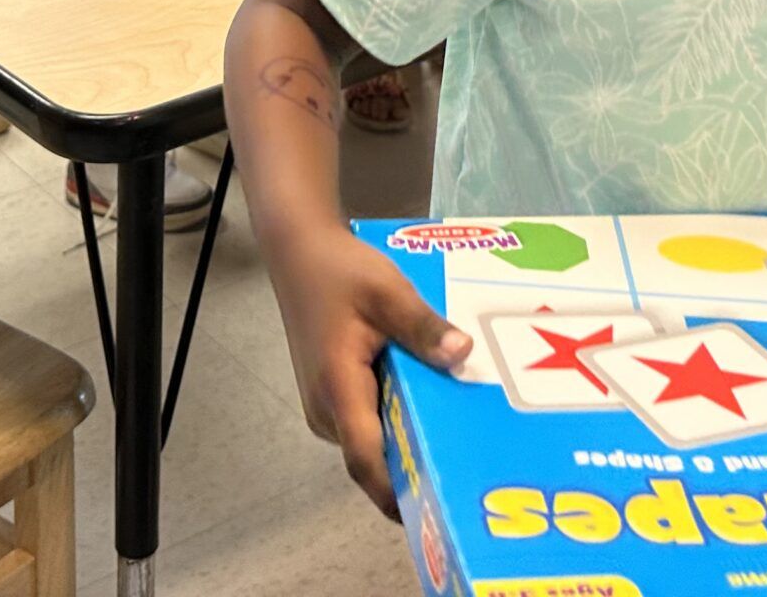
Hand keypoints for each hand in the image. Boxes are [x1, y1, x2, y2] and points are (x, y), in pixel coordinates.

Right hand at [267, 223, 469, 515]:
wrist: (300, 252)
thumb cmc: (340, 273)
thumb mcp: (388, 293)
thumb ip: (423, 328)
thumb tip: (462, 356)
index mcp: (338, 390)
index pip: (366, 459)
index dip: (396, 493)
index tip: (434, 514)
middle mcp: (327, 410)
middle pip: (372, 457)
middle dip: (414, 470)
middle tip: (467, 473)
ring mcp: (325, 405)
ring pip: (370, 440)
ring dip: (406, 443)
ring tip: (458, 442)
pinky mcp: (331, 395)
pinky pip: (366, 422)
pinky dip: (395, 421)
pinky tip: (428, 405)